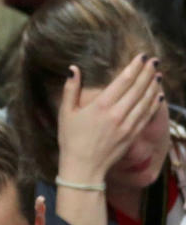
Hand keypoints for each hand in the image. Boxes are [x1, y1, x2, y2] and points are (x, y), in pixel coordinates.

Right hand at [57, 54, 164, 184]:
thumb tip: (73, 69)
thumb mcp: (66, 112)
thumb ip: (71, 89)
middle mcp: (117, 114)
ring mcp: (127, 125)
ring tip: (158, 74)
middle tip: (154, 61)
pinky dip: (154, 104)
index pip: (123, 81)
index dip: (134, 67)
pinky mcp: (133, 135)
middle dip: (147, 72)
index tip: (142, 56)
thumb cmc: (71, 139)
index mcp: (100, 106)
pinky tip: (158, 95)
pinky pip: (147, 115)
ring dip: (153, 86)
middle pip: (137, 88)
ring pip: (145, 101)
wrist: (84, 167)